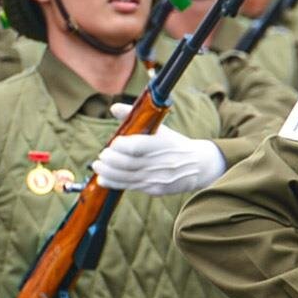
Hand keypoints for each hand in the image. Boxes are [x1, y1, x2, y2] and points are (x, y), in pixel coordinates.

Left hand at [92, 104, 226, 195]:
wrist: (199, 166)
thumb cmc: (174, 144)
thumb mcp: (160, 128)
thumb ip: (135, 117)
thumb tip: (113, 108)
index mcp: (163, 144)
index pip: (137, 146)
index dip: (121, 145)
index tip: (114, 143)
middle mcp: (160, 162)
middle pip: (128, 163)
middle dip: (110, 160)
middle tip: (102, 155)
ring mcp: (158, 177)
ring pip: (127, 176)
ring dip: (108, 172)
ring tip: (98, 166)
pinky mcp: (156, 189)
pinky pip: (131, 186)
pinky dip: (115, 183)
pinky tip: (104, 178)